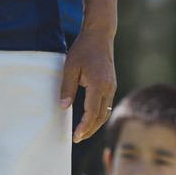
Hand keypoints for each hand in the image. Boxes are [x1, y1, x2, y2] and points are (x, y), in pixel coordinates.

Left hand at [61, 22, 117, 142]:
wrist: (99, 35)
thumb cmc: (83, 50)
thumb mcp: (70, 68)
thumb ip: (67, 89)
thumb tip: (63, 108)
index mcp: (98, 85)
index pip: (92, 113)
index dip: (84, 127)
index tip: (75, 136)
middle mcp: (108, 88)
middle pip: (101, 116)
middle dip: (89, 130)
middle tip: (77, 138)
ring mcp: (112, 86)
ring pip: (105, 112)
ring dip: (95, 124)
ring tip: (83, 132)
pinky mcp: (111, 84)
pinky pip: (106, 105)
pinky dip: (99, 115)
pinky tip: (90, 119)